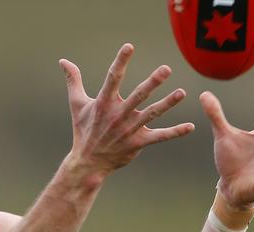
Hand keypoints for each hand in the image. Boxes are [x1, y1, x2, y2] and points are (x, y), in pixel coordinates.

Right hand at [60, 44, 194, 184]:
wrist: (88, 163)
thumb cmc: (83, 131)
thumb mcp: (77, 105)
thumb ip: (74, 81)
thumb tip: (63, 61)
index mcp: (104, 103)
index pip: (113, 78)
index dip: (120, 62)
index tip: (129, 47)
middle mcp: (118, 115)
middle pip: (138, 96)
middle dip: (153, 83)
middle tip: (166, 69)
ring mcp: (129, 130)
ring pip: (152, 114)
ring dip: (167, 104)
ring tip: (182, 93)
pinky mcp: (138, 143)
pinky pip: (159, 137)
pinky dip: (175, 133)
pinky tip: (190, 127)